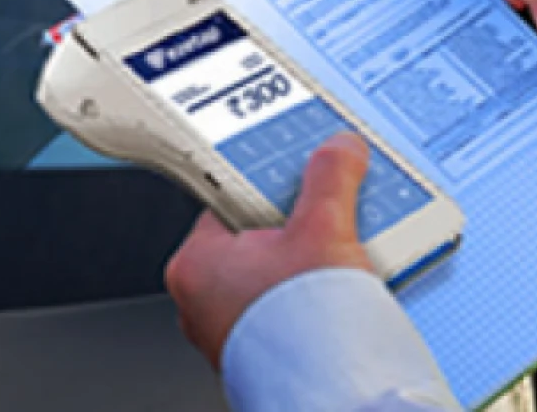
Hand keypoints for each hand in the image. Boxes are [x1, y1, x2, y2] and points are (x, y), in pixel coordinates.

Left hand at [164, 133, 374, 366]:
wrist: (334, 396)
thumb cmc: (304, 327)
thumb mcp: (324, 227)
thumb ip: (330, 177)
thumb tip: (338, 149)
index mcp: (194, 263)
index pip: (229, 199)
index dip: (270, 184)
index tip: (299, 178)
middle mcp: (199, 302)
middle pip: (256, 238)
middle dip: (296, 228)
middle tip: (327, 220)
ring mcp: (228, 333)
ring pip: (272, 276)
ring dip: (308, 264)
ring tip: (342, 259)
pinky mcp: (259, 355)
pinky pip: (285, 310)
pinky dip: (311, 299)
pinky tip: (341, 297)